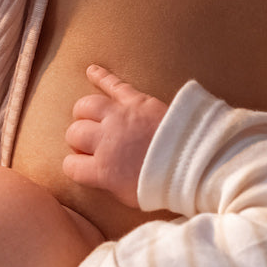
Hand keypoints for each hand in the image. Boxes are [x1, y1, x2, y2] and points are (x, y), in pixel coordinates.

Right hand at [63, 65, 168, 208]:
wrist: (197, 164)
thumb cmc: (166, 185)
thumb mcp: (131, 196)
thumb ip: (109, 183)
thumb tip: (99, 174)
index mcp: (102, 169)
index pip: (70, 165)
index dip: (77, 165)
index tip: (85, 165)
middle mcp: (105, 140)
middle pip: (75, 133)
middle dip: (80, 140)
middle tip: (95, 143)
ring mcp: (120, 117)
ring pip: (86, 106)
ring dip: (85, 113)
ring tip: (92, 118)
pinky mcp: (138, 101)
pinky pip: (114, 84)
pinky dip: (102, 76)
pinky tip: (92, 70)